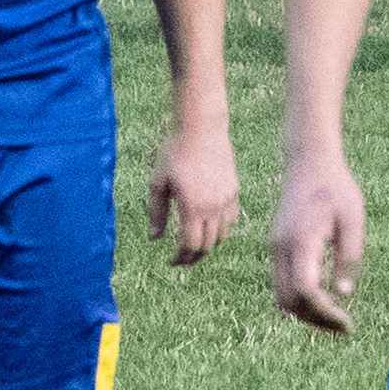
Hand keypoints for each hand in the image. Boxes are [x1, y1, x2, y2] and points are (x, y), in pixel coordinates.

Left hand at [149, 120, 241, 266]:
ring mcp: (227, 199)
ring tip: (195, 246)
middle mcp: (213, 207)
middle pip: (208, 245)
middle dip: (194, 257)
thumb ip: (156, 212)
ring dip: (209, 245)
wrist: (201, 127)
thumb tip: (154, 238)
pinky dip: (222, 230)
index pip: (190, 245)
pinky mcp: (234, 190)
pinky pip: (232, 219)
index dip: (181, 258)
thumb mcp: (158, 182)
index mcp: (193, 207)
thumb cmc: (174, 151)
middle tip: (181, 260)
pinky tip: (210, 228)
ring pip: (223, 235)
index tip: (171, 261)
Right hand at [267, 155, 366, 334]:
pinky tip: (322, 300)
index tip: (347, 323)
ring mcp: (275, 248)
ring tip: (334, 318)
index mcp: (301, 240)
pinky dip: (298, 299)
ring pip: (281, 296)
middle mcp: (281, 248)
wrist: (308, 161)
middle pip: (290, 301)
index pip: (305, 291)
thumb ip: (349, 256)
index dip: (324, 314)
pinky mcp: (276, 247)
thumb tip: (344, 293)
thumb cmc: (336, 187)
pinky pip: (281, 284)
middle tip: (344, 327)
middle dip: (315, 320)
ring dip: (305, 313)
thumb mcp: (353, 219)